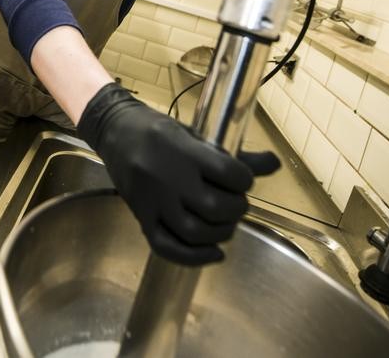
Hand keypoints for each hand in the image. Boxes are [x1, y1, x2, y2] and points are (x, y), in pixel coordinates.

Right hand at [77, 83, 279, 265]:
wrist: (114, 131)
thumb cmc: (158, 130)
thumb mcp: (195, 134)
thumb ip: (234, 156)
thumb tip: (274, 164)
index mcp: (184, 150)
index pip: (230, 174)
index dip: (244, 180)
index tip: (242, 180)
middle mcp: (168, 177)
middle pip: (215, 207)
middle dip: (235, 209)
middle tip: (235, 203)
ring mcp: (153, 200)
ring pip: (194, 231)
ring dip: (220, 233)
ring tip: (224, 224)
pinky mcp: (142, 217)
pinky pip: (167, 247)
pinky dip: (193, 257)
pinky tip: (213, 253)